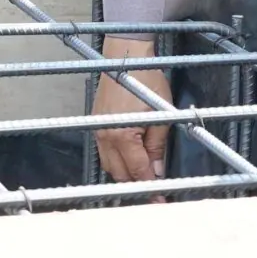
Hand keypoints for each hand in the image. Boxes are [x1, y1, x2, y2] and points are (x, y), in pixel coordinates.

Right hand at [91, 35, 171, 182]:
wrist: (126, 57)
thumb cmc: (146, 80)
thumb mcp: (159, 114)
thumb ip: (157, 145)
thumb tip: (158, 170)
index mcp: (122, 136)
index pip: (138, 171)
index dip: (150, 188)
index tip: (159, 200)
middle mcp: (105, 137)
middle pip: (120, 173)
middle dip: (137, 184)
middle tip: (153, 192)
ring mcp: (98, 131)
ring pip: (110, 165)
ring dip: (125, 174)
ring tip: (143, 178)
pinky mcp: (96, 124)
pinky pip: (105, 152)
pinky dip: (117, 161)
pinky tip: (129, 160)